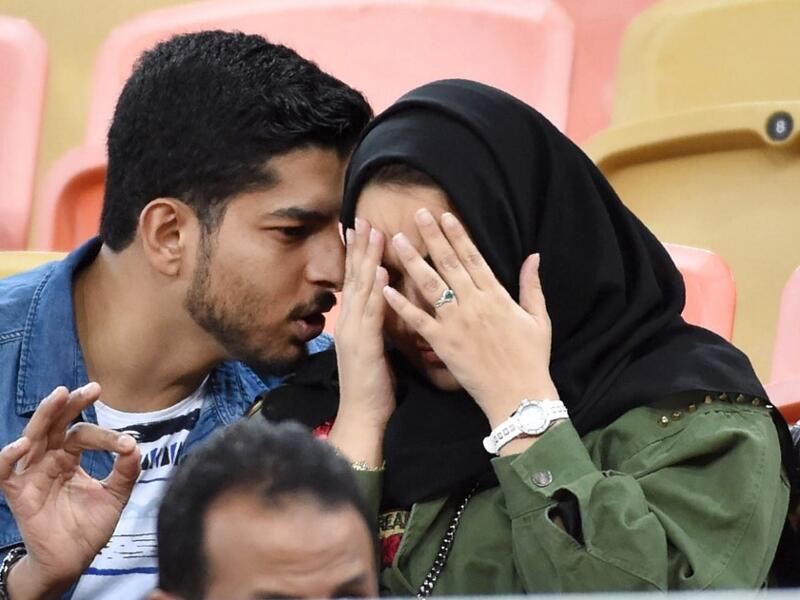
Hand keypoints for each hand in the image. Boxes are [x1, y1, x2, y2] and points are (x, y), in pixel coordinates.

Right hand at [0, 383, 139, 599]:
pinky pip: (6, 472)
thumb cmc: (89, 527)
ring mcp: (32, 475)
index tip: (127, 445)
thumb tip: (135, 445)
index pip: (84, 434)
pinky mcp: (17, 494)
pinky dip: (8, 457)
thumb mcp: (115, 496)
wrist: (72, 561)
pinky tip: (21, 445)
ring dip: (45, 416)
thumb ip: (126, 472)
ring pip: (33, 438)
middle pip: (56, 425)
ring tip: (59, 396)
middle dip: (71, 404)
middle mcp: (49, 460)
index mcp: (70, 457)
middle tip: (92, 389)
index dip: (106, 436)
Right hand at [328, 218, 393, 466]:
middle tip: (364, 218)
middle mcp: (348, 323)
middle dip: (359, 247)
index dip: (358, 254)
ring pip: (361, 289)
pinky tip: (381, 273)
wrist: (362, 417)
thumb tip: (385, 305)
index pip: (354, 281)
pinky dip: (376, 292)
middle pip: (354, 277)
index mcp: (352, 323)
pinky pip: (371, 314)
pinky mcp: (364, 346)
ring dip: (367, 259)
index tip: (362, 228)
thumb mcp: (373, 349)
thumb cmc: (372, 386)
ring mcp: (353, 333)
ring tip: (373, 233)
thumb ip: (375, 325)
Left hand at [382, 209, 557, 427]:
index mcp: (496, 296)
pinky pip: (417, 320)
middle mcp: (474, 304)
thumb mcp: (539, 319)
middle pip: (449, 263)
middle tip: (416, 215)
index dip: (458, 235)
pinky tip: (385, 288)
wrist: (519, 395)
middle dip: (432, 237)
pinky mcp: (442, 344)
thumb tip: (533, 257)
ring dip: (412, 261)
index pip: (473, 258)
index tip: (444, 216)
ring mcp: (456, 323)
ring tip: (396, 240)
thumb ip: (532, 286)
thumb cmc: (532, 358)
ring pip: (430, 285)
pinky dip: (400, 304)